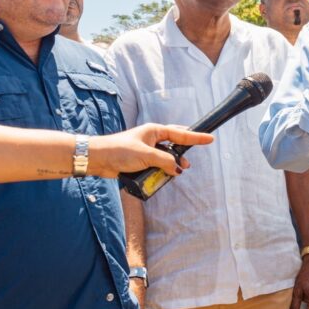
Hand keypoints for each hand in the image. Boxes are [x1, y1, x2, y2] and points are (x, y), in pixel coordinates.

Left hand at [90, 124, 214, 177]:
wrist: (98, 159)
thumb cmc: (119, 151)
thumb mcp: (146, 155)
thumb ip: (165, 161)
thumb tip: (178, 169)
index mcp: (154, 131)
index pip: (180, 134)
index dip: (196, 137)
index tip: (210, 138)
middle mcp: (152, 138)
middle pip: (174, 145)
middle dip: (181, 155)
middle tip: (187, 165)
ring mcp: (146, 149)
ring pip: (166, 157)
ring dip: (169, 166)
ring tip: (172, 174)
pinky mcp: (140, 160)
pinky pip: (156, 164)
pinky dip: (160, 170)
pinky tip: (159, 177)